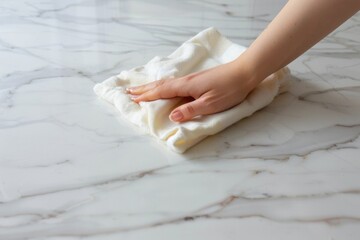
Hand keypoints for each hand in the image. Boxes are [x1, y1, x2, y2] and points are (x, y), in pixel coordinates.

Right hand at [126, 58, 259, 121]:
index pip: (161, 92)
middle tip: (129, 91)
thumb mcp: (210, 104)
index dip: (147, 96)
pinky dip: (162, 85)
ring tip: (141, 88)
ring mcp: (192, 78)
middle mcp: (186, 81)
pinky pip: (173, 82)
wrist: (245, 72)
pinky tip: (164, 86)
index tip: (133, 99)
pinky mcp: (198, 79)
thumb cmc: (229, 89)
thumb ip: (190, 110)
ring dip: (151, 86)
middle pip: (160, 85)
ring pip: (166, 82)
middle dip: (144, 89)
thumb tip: (172, 117)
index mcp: (186, 87)